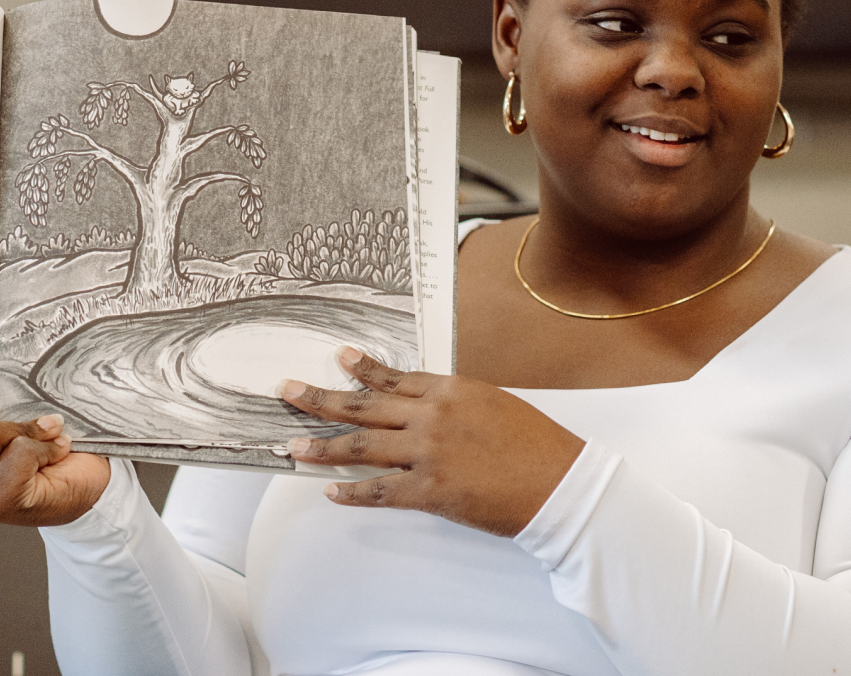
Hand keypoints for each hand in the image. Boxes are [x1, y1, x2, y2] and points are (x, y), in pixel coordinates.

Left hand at [279, 347, 586, 535]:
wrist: (562, 484)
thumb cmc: (539, 447)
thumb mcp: (497, 407)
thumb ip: (458, 405)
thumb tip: (428, 409)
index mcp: (452, 391)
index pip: (396, 378)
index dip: (364, 370)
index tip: (340, 358)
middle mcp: (433, 416)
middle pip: (365, 406)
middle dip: (320, 398)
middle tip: (288, 392)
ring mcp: (429, 453)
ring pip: (362, 447)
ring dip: (323, 446)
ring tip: (293, 445)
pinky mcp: (431, 491)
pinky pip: (380, 491)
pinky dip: (353, 492)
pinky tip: (332, 491)